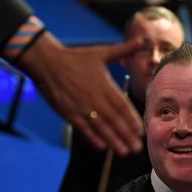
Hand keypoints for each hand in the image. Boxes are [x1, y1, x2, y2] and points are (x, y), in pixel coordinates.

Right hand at [18, 33, 143, 155]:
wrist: (46, 61)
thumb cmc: (75, 57)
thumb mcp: (102, 52)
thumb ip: (125, 50)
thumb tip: (144, 40)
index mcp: (104, 84)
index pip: (122, 105)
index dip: (132, 119)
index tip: (141, 131)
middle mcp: (94, 97)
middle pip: (114, 120)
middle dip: (126, 135)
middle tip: (138, 148)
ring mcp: (81, 106)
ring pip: (100, 127)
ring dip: (113, 140)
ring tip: (124, 151)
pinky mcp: (68, 112)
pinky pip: (82, 128)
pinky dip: (92, 138)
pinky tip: (102, 147)